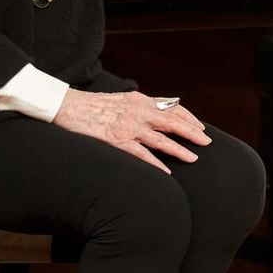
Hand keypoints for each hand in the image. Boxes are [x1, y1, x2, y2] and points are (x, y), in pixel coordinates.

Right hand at [53, 89, 210, 173]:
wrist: (66, 106)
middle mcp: (137, 112)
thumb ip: (138, 105)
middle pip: (172, 122)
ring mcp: (128, 127)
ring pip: (161, 140)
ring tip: (194, 158)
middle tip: (207, 142)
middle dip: (192, 132)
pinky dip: (156, 164)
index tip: (200, 127)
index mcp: (138, 100)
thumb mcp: (119, 99)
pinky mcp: (117, 141)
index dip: (188, 118)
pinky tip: (167, 173)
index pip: (171, 108)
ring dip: (180, 150)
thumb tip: (156, 110)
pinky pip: (142, 155)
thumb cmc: (90, 104)